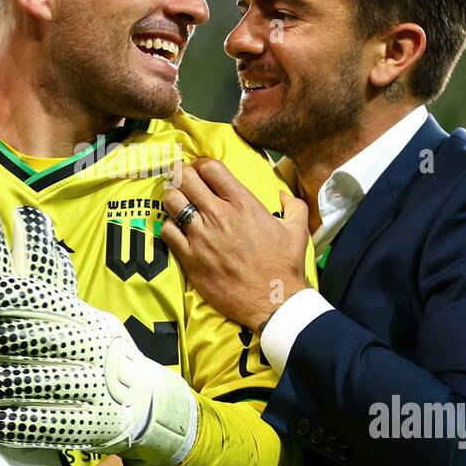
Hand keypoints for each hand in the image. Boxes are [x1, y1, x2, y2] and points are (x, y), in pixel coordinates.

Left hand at [0, 262, 197, 465]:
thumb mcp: (85, 324)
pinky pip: (55, 427)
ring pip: (46, 383)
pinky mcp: (97, 427)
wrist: (146, 403)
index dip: (14, 298)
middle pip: (46, 340)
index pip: (52, 302)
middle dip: (1, 338)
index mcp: (91, 321)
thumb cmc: (97, 357)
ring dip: (5, 383)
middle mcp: (99, 350)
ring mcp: (100, 390)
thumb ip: (46, 309)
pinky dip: (22, 425)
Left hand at [161, 158, 310, 330]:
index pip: (210, 167)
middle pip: (185, 178)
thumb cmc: (283, 266)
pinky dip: (169, 227)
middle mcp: (219, 215)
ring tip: (176, 202)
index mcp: (243, 203)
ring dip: (172, 197)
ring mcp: (202, 236)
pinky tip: (177, 230)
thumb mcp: (297, 230)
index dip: (201, 164)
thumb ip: (293, 206)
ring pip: (171, 201)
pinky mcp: (190, 257)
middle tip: (181, 180)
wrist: (272, 301)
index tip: (200, 170)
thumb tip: (283, 195)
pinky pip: (167, 231)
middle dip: (181, 175)